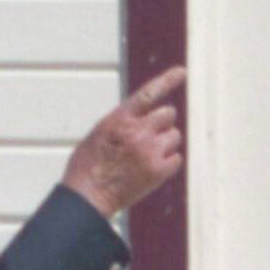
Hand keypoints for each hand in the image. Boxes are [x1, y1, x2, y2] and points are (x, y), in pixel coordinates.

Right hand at [57, 67, 186, 218]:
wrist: (87, 197)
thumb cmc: (88, 166)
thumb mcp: (100, 133)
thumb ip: (124, 122)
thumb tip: (146, 118)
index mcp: (119, 119)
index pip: (148, 93)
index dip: (167, 80)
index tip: (182, 71)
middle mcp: (137, 131)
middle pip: (168, 114)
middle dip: (161, 124)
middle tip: (147, 138)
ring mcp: (149, 151)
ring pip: (174, 136)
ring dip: (164, 144)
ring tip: (144, 158)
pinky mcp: (158, 171)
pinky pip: (176, 159)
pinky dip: (167, 164)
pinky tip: (149, 171)